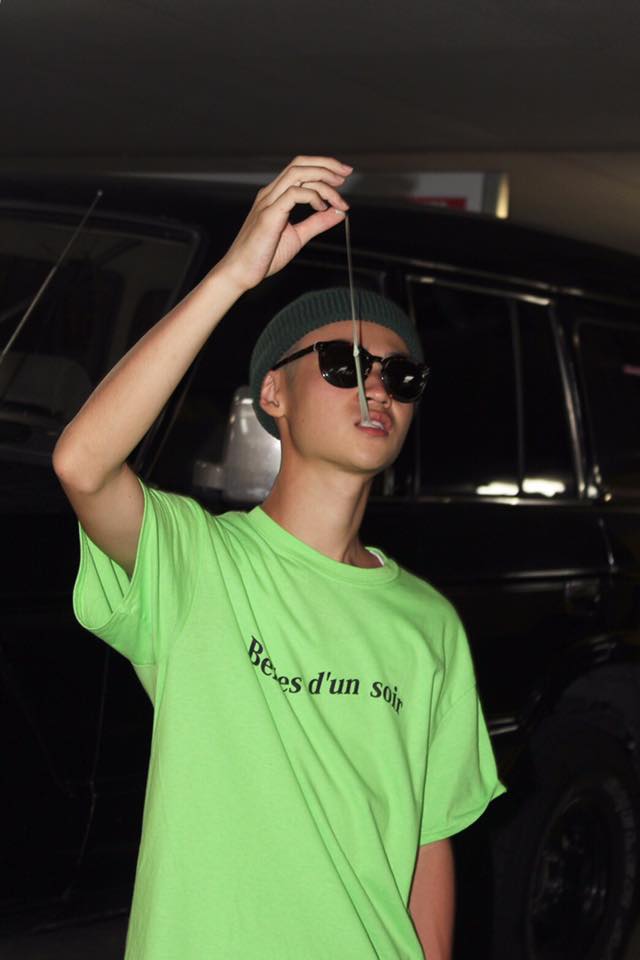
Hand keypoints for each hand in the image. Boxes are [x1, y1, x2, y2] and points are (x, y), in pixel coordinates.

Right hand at [217, 155, 351, 293]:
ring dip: (323, 179)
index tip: (342, 177)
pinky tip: (321, 208)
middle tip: (346, 174)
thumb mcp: (298, 237)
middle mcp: (270, 193)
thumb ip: (317, 223)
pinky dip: (313, 196)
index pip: (300, 168)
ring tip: (338, 196)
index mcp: (275, 195)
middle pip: (300, 164)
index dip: (323, 167)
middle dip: (327, 165)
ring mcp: (268, 202)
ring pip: (298, 173)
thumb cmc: (263, 256)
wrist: (240, 272)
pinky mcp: (269, 214)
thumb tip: (339, 213)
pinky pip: (295, 193)